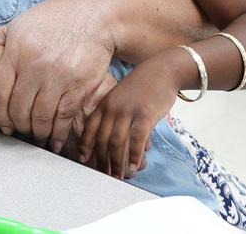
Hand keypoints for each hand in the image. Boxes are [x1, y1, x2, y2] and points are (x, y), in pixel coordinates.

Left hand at [0, 0, 115, 151]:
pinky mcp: (79, 85)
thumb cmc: (55, 20)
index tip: (5, 125)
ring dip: (38, 133)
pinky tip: (56, 140)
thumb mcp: (20, 22)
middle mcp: (34, 64)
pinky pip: (64, 117)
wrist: (95, 16)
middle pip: (18, 108)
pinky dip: (59, 133)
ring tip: (38, 137)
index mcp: (16, 50)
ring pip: (40, 117)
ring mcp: (57, 76)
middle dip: (19, 126)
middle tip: (23, 131)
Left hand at [77, 54, 180, 179]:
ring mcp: (129, 111)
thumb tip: (113, 138)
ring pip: (118, 142)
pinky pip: (136, 140)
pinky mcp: (145, 115)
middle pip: (102, 139)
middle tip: (104, 174)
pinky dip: (134, 156)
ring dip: (117, 163)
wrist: (163, 70)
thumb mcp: (121, 95)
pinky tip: (134, 166)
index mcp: (105, 102)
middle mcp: (113, 107)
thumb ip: (114, 113)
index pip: (90, 127)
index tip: (82, 159)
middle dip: (102, 160)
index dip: (85, 145)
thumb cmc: (143, 85)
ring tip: (118, 176)